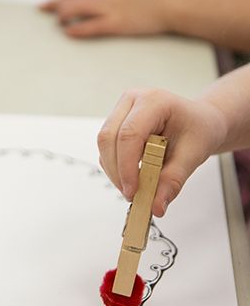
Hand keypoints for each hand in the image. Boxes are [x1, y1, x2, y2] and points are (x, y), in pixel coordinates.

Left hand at [42, 0, 171, 37]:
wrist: (169, 6)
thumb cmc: (154, 2)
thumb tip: (103, 0)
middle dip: (56, 3)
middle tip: (41, 8)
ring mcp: (110, 9)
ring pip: (79, 7)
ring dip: (64, 14)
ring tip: (56, 21)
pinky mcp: (116, 23)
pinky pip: (92, 25)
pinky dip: (78, 28)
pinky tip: (68, 32)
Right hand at [97, 88, 226, 214]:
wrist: (200, 121)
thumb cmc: (199, 129)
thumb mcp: (194, 155)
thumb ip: (173, 180)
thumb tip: (156, 206)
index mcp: (154, 101)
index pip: (129, 134)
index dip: (127, 166)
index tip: (133, 191)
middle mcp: (132, 100)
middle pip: (109, 138)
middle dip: (118, 171)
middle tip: (132, 195)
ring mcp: (121, 110)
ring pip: (104, 145)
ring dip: (115, 171)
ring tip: (136, 187)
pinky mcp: (116, 123)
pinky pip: (107, 149)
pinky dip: (116, 168)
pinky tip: (133, 176)